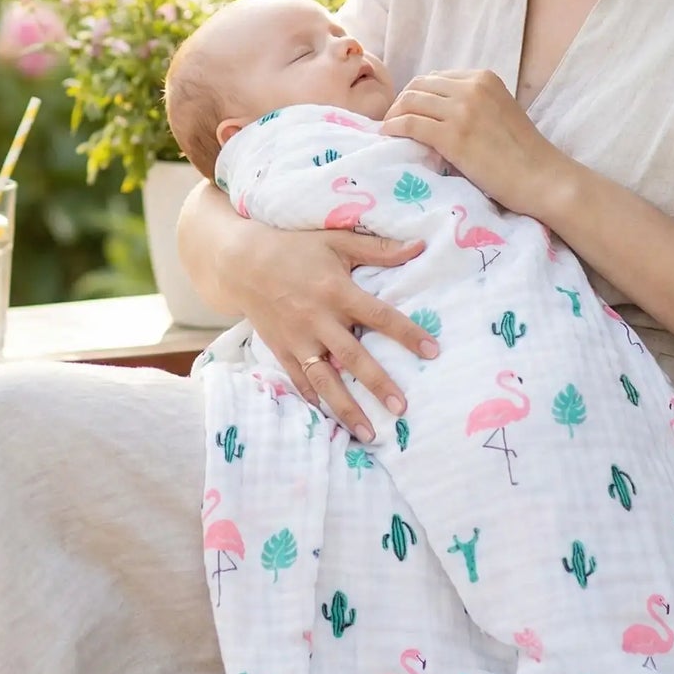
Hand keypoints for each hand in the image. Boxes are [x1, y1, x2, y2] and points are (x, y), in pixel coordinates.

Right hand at [227, 225, 438, 440]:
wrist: (241, 262)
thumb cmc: (294, 248)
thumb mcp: (336, 240)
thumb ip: (378, 249)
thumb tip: (419, 246)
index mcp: (337, 291)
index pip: (379, 316)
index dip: (406, 333)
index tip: (432, 351)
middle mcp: (318, 319)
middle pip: (353, 357)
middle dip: (378, 384)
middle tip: (401, 408)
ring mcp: (298, 339)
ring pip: (325, 379)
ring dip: (347, 408)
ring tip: (369, 433)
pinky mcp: (281, 350)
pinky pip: (299, 380)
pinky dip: (314, 400)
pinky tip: (329, 419)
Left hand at [381, 69, 559, 215]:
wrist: (542, 177)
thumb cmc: (523, 153)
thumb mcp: (499, 111)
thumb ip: (472, 103)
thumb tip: (436, 110)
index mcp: (484, 78)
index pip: (435, 78)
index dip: (417, 94)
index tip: (410, 110)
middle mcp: (471, 87)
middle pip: (419, 86)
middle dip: (401, 102)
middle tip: (394, 120)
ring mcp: (462, 111)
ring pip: (410, 101)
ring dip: (394, 115)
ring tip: (390, 130)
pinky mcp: (453, 136)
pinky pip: (410, 124)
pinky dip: (394, 128)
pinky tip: (390, 136)